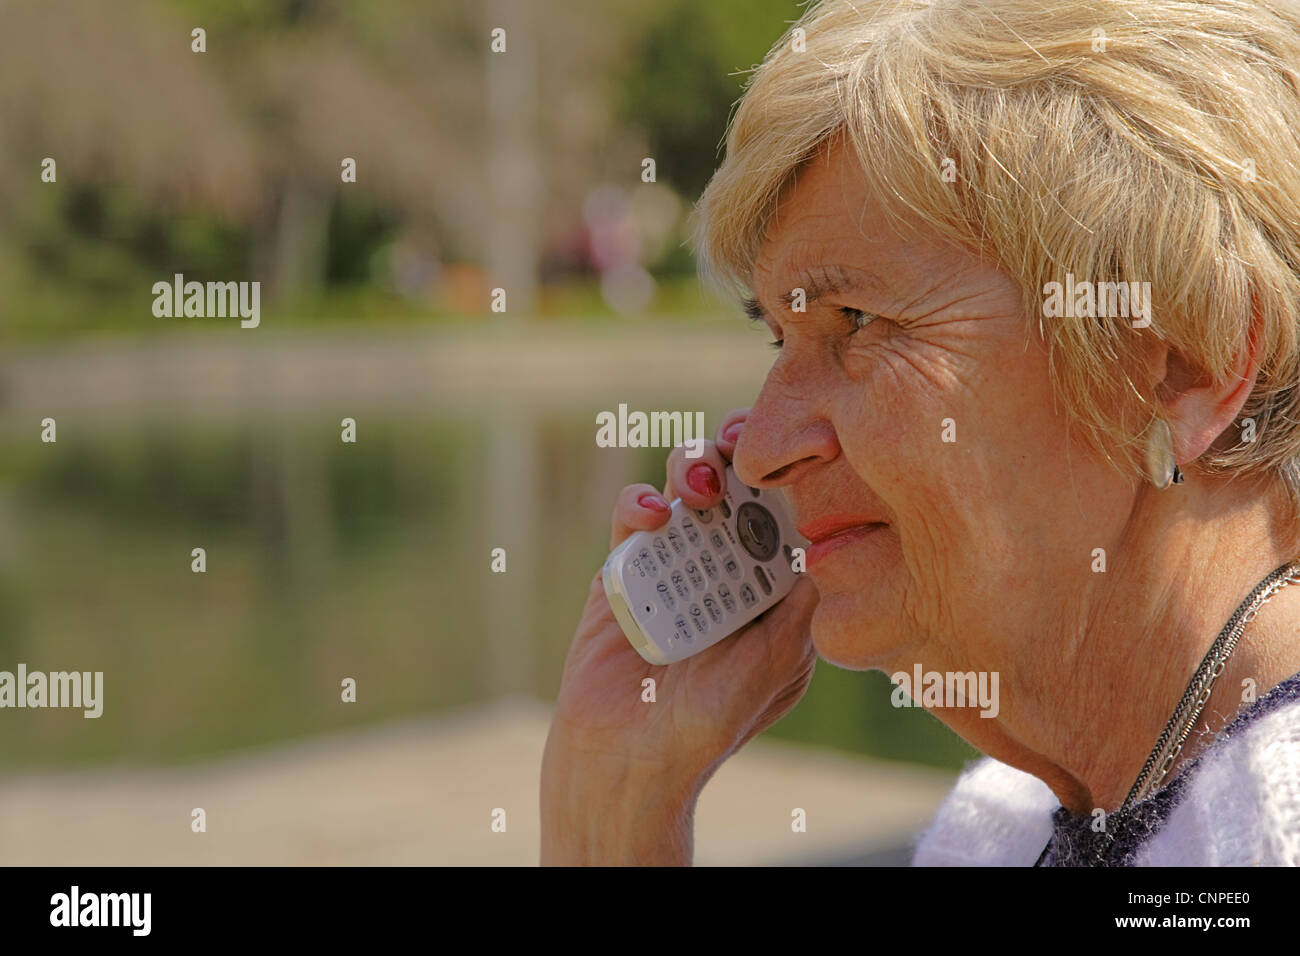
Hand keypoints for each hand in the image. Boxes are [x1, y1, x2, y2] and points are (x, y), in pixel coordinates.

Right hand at [540, 409, 818, 863]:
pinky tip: (654, 515)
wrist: (626, 762)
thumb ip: (804, 599)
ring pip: (685, 486)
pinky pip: (634, 516)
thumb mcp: (777, 661)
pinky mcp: (625, 567)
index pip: (786, 509)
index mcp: (774, 586)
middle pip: (736, 483)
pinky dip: (642, 502)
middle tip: (738, 439)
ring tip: (700, 479)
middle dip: (738, 451)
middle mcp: (726, 566)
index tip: (793, 440)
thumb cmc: (710, 724)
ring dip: (693, 465)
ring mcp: (674, 561)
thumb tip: (831, 532)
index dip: (790, 469)